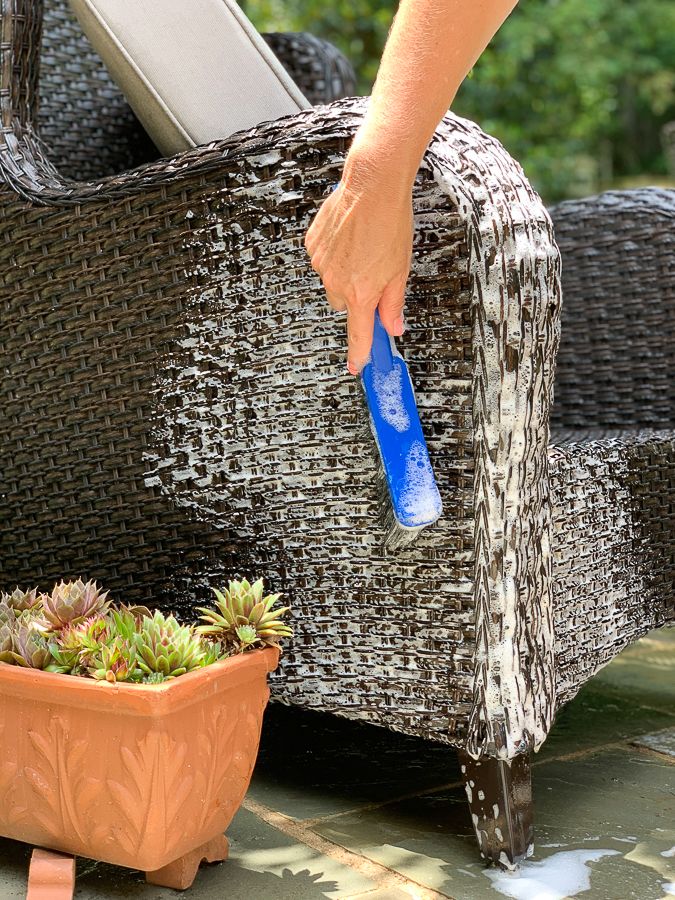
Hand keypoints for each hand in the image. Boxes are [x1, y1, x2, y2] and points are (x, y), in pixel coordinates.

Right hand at [304, 168, 413, 374]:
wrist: (372, 185)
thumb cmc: (390, 223)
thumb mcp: (400, 269)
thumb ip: (393, 304)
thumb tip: (393, 327)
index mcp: (360, 293)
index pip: (358, 334)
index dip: (357, 353)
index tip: (356, 366)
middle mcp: (336, 282)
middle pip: (343, 305)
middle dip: (356, 296)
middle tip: (373, 274)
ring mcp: (321, 263)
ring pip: (332, 281)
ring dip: (345, 272)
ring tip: (362, 247)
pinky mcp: (312, 244)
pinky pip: (323, 260)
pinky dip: (335, 254)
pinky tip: (349, 237)